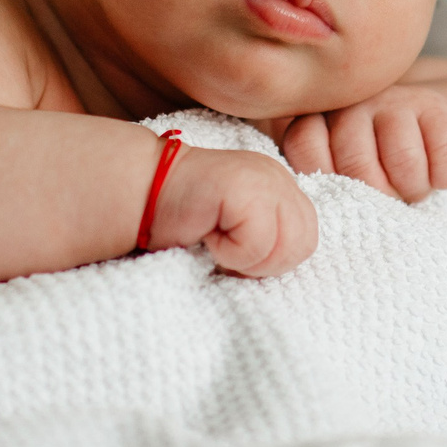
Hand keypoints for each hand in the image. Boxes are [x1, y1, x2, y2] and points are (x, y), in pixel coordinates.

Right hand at [147, 146, 319, 277]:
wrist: (139, 191)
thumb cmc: (183, 218)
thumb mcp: (237, 228)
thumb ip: (268, 237)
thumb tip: (285, 268)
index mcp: (280, 187)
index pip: (307, 238)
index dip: (274, 260)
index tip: (237, 253)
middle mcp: (277, 177)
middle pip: (304, 244)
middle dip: (265, 263)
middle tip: (227, 252)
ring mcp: (264, 178)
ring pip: (285, 246)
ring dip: (248, 259)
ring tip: (217, 242)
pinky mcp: (244, 188)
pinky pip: (257, 244)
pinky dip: (229, 253)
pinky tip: (206, 235)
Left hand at [274, 85, 446, 201]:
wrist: (426, 131)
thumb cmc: (375, 167)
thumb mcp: (339, 173)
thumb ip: (321, 183)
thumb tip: (315, 217)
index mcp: (319, 118)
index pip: (303, 145)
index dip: (325, 180)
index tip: (343, 197)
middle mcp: (354, 103)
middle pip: (356, 161)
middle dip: (378, 196)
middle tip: (388, 200)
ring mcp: (395, 99)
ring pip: (404, 160)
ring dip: (413, 189)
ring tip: (413, 189)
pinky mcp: (436, 106)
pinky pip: (443, 153)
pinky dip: (444, 177)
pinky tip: (439, 177)